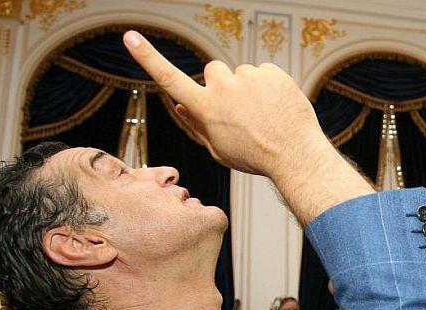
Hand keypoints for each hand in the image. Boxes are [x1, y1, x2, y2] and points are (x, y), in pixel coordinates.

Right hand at [124, 31, 373, 224]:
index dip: (148, 58)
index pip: (170, 79)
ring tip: (262, 113)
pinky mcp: (271, 71)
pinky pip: (263, 72)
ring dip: (247, 87)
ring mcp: (248, 77)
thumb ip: (196, 125)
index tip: (130, 38)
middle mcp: (223, 87)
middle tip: (239, 109)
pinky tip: (276, 106)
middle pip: (213, 71)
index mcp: (206, 109)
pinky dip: (268, 86)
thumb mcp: (218, 150)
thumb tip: (178, 105)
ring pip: (241, 73)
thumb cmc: (254, 156)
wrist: (295, 154)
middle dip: (222, 85)